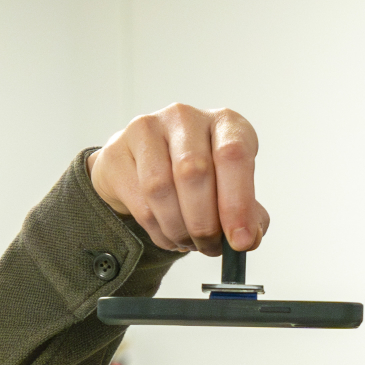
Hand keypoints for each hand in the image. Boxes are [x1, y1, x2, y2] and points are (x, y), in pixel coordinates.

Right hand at [86, 104, 269, 254]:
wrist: (144, 167)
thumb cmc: (196, 179)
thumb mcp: (230, 190)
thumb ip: (246, 214)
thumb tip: (248, 237)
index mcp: (224, 123)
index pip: (233, 155)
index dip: (238, 202)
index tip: (241, 241)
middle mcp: (185, 117)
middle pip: (194, 173)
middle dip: (205, 223)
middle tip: (210, 247)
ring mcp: (146, 129)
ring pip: (161, 188)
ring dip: (179, 229)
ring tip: (189, 242)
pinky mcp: (116, 151)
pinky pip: (139, 201)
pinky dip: (159, 231)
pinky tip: (169, 235)